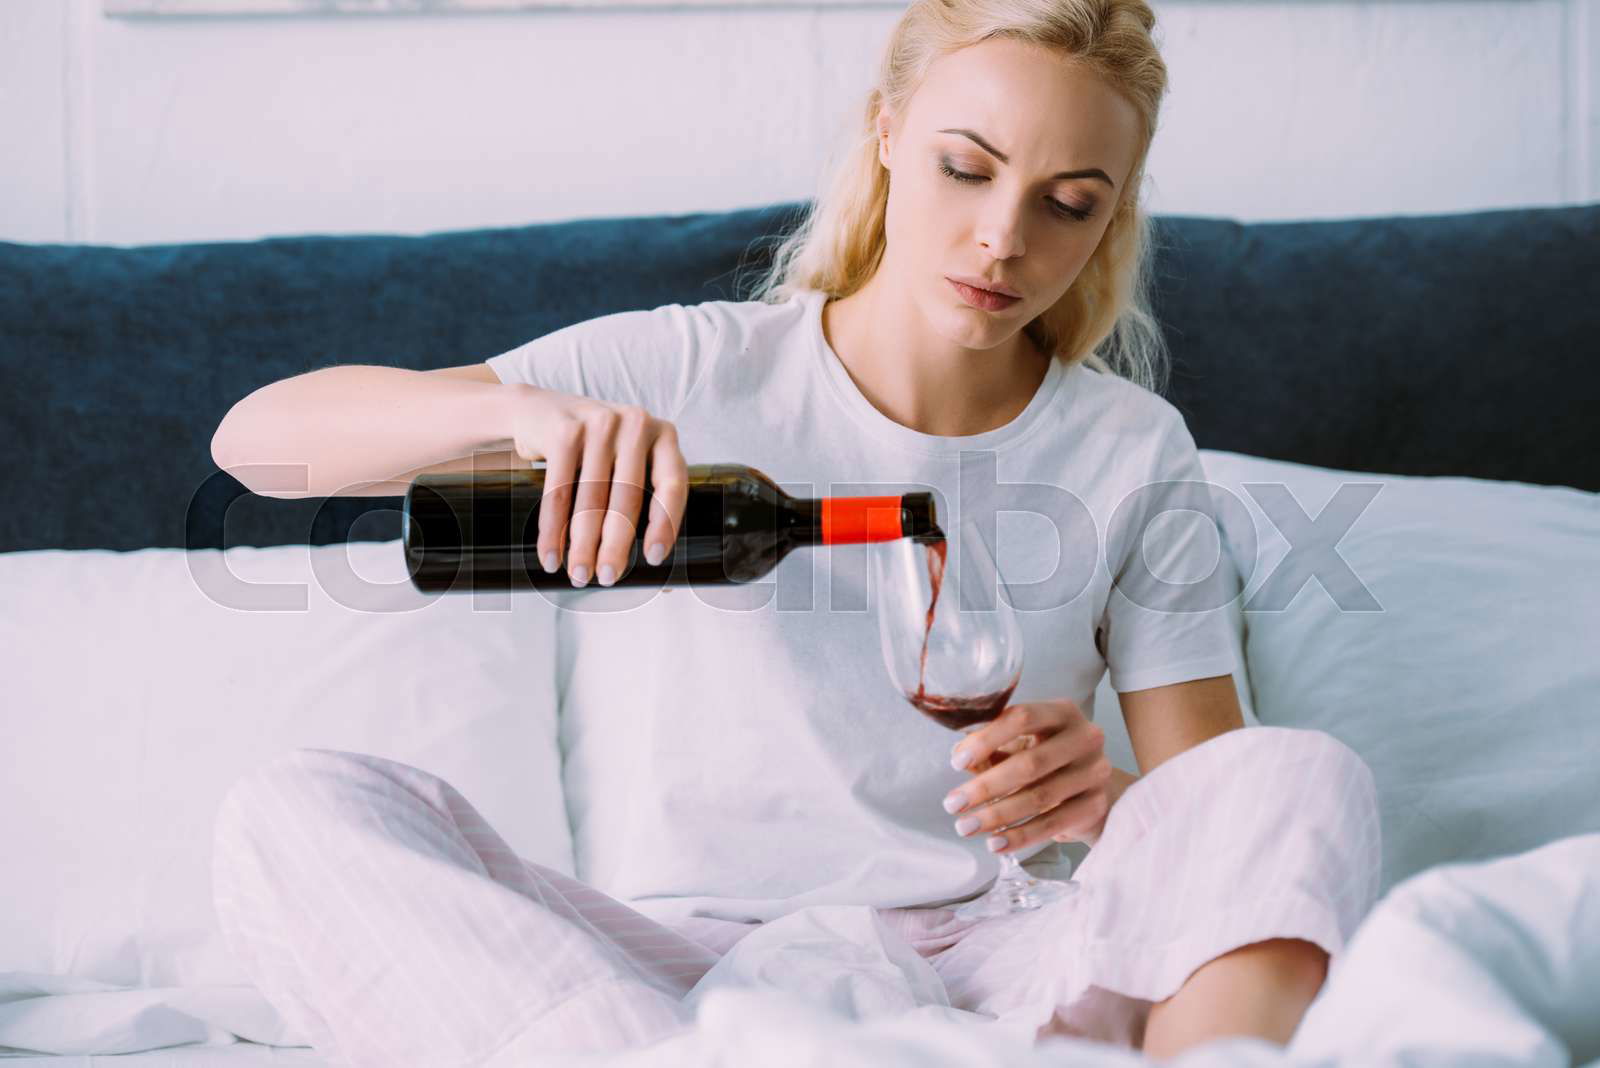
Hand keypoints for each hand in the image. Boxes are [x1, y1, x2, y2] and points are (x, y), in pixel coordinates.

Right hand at [506, 386, 687, 586]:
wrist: (539, 412)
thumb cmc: (592, 448)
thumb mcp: (625, 458)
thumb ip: (641, 492)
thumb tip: (649, 558)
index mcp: (662, 435)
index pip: (672, 484)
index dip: (665, 524)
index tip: (653, 557)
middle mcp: (635, 424)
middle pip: (628, 498)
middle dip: (615, 545)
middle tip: (607, 577)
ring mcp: (600, 423)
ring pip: (591, 499)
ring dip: (582, 545)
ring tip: (578, 573)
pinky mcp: (564, 431)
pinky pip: (558, 492)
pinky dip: (552, 529)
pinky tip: (551, 553)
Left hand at [943, 698, 1112, 853]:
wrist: (1091, 787)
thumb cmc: (1046, 758)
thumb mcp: (1019, 745)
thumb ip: (990, 747)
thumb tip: (960, 757)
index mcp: (1062, 712)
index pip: (1022, 718)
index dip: (987, 740)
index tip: (956, 763)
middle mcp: (1085, 738)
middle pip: (1031, 763)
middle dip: (986, 787)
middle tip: (953, 804)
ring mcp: (1094, 772)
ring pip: (1040, 797)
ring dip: (997, 815)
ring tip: (966, 827)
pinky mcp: (1096, 805)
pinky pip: (1053, 824)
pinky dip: (1020, 836)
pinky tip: (995, 843)